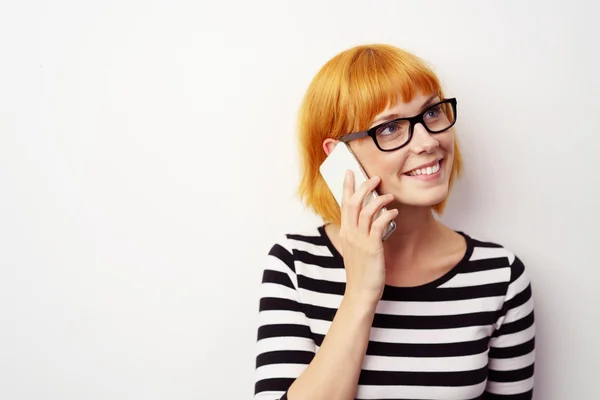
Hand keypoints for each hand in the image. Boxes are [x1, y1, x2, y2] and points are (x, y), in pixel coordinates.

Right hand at [339, 170, 397, 304]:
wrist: (360, 292)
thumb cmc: (361, 272)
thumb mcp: (356, 249)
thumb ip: (360, 235)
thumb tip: (372, 222)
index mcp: (345, 233)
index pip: (344, 204)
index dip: (347, 187)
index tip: (349, 172)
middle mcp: (349, 234)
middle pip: (352, 202)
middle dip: (363, 187)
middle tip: (374, 178)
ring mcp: (359, 240)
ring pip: (366, 211)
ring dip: (379, 199)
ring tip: (389, 195)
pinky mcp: (372, 247)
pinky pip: (379, 224)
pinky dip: (387, 215)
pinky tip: (394, 213)